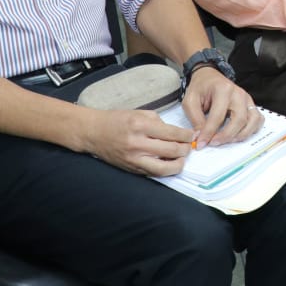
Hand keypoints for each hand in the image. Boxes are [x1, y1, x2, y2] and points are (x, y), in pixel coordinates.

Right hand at [79, 108, 193, 176]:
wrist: (93, 132)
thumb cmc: (116, 120)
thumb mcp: (139, 113)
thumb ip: (158, 122)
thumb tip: (176, 133)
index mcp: (140, 125)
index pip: (172, 133)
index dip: (186, 136)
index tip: (192, 135)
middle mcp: (138, 143)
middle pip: (172, 151)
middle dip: (185, 149)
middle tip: (189, 146)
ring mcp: (134, 159)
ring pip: (164, 168)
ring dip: (178, 164)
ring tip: (182, 158)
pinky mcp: (132, 169)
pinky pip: (153, 173)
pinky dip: (165, 169)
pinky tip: (169, 163)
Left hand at [183, 66, 263, 147]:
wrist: (209, 77)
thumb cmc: (200, 88)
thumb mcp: (190, 101)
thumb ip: (195, 120)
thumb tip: (201, 138)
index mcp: (223, 89)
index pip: (218, 116)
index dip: (209, 133)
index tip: (201, 144)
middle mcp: (238, 93)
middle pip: (239, 120)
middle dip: (226, 136)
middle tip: (213, 143)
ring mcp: (247, 99)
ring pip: (252, 122)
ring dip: (240, 135)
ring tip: (226, 140)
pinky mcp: (251, 105)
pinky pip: (258, 120)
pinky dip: (251, 130)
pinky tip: (238, 134)